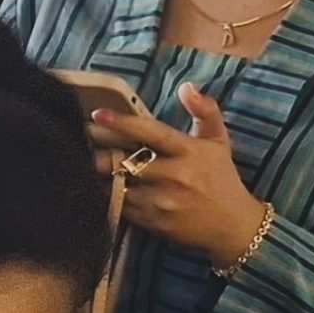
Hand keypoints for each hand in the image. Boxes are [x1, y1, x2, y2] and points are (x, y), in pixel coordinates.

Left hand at [91, 84, 268, 266]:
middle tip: (81, 146)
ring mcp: (162, 201)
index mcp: (188, 151)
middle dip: (99, 154)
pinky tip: (98, 189)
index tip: (97, 114)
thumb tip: (187, 86)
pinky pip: (119, 206)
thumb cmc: (221, 179)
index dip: (122, 122)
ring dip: (99, 177)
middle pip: (124, 161)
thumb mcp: (219, 142)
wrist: (233, 226)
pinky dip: (107, 196)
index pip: (151, 132)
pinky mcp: (152, 221)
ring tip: (84, 168)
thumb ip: (205, 111)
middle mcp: (175, 175)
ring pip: (116, 185)